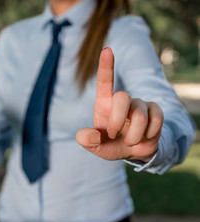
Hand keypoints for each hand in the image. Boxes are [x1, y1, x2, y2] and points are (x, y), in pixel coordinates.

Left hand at [75, 47, 163, 161]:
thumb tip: (84, 136)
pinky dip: (148, 136)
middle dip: (117, 121)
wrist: (134, 152)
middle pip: (122, 97)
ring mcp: (140, 104)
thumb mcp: (96, 146)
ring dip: (133, 136)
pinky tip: (144, 137)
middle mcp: (122, 100)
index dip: (106, 66)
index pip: (105, 81)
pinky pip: (156, 121)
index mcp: (105, 104)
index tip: (107, 50)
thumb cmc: (112, 144)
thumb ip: (87, 141)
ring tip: (130, 141)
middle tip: (114, 135)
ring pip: (139, 117)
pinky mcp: (156, 111)